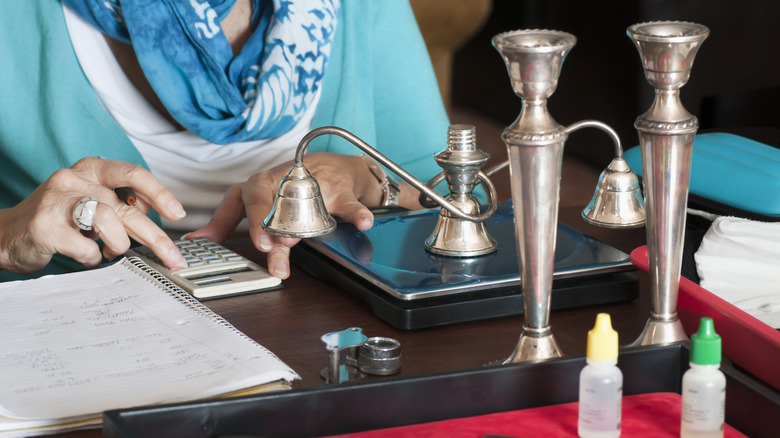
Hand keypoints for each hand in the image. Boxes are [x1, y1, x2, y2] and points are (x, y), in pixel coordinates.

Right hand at [0, 157, 187, 273]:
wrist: (6, 235)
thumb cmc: (58, 219)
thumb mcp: (91, 202)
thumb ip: (121, 203)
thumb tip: (154, 210)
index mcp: (90, 169)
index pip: (132, 173)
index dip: (159, 193)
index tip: (178, 213)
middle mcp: (73, 179)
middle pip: (126, 208)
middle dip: (155, 237)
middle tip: (172, 257)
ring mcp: (57, 202)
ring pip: (109, 223)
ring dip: (117, 245)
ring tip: (107, 251)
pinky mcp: (45, 227)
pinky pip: (86, 247)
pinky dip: (92, 258)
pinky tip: (85, 255)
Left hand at [188, 152, 421, 278]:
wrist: (338, 169)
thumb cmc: (290, 187)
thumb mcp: (258, 203)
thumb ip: (229, 221)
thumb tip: (197, 240)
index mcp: (260, 184)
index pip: (242, 196)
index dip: (238, 220)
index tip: (235, 241)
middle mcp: (283, 180)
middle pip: (270, 200)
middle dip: (267, 223)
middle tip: (269, 246)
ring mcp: (313, 184)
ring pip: (305, 205)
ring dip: (302, 224)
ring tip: (294, 243)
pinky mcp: (341, 190)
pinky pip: (349, 203)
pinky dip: (357, 214)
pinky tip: (362, 222)